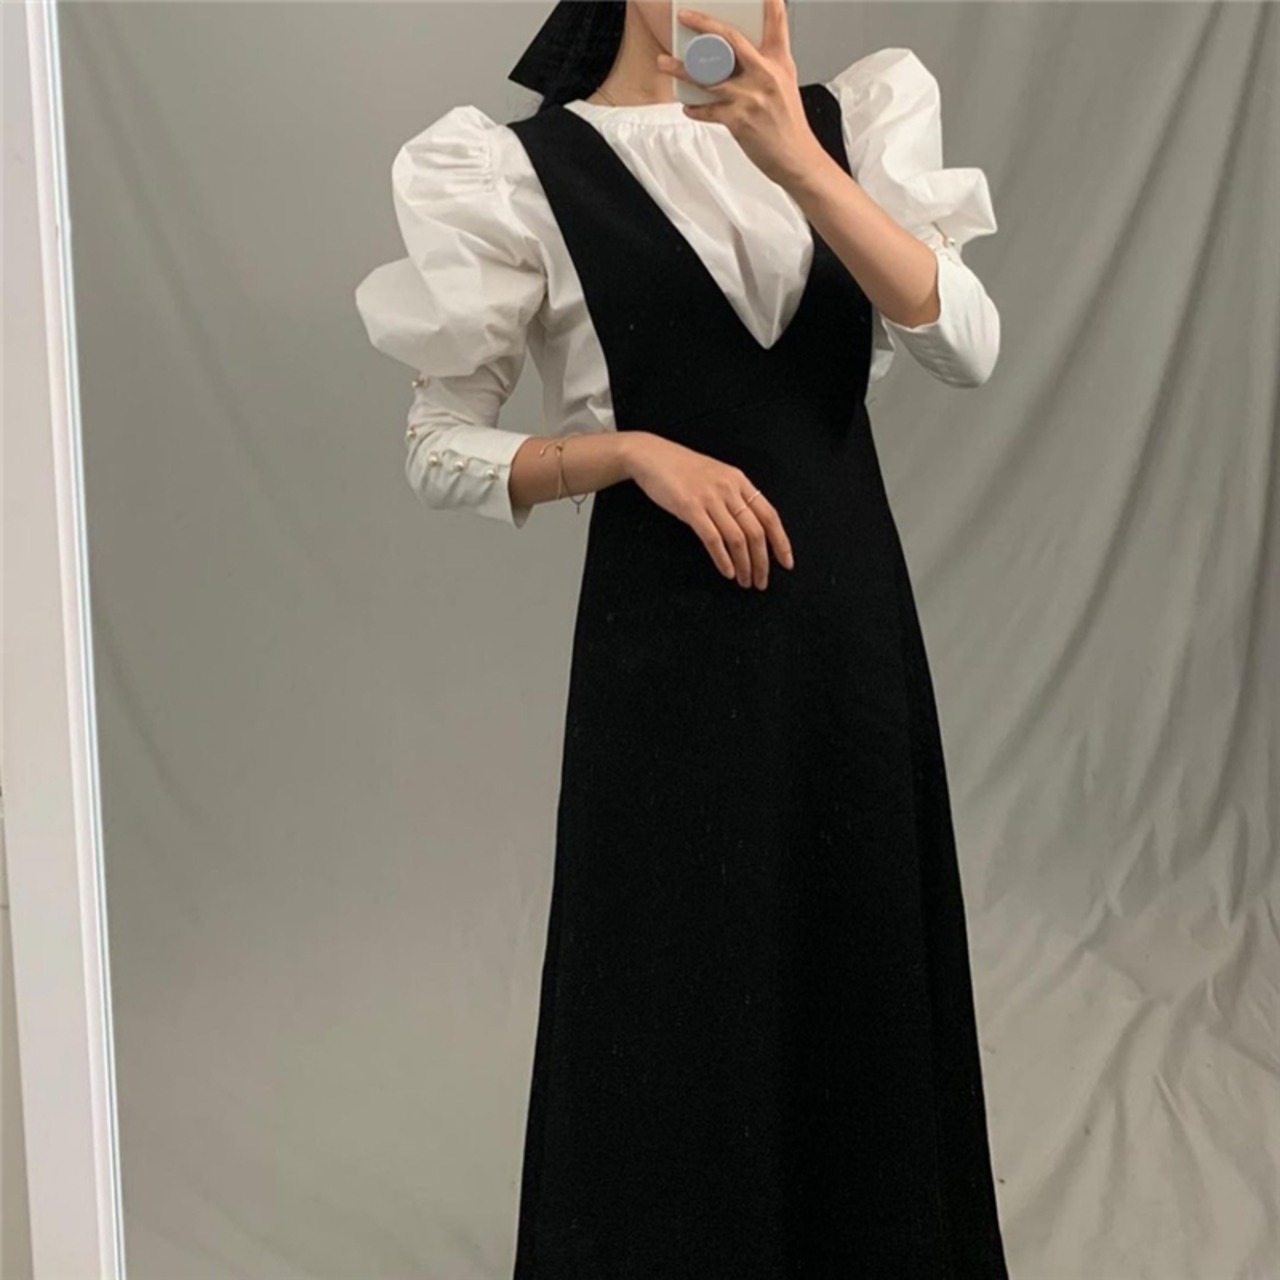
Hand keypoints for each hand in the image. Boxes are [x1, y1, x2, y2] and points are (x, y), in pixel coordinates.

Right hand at [625, 433, 794, 587]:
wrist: (652, 456)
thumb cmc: (682, 469)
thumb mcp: (717, 477)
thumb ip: (734, 498)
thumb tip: (750, 529)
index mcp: (739, 481)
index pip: (770, 516)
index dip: (781, 542)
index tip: (786, 563)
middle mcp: (729, 489)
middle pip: (756, 532)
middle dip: (762, 562)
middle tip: (761, 582)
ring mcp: (710, 498)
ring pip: (737, 538)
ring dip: (744, 565)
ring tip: (744, 581)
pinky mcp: (690, 507)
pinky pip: (712, 538)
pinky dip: (723, 559)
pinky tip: (727, 572)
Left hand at [657, 0, 824, 185]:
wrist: (796, 157)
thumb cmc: (788, 123)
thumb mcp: (784, 84)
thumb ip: (765, 64)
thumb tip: (737, 55)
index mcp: (778, 62)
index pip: (776, 21)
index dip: (769, 0)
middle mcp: (765, 74)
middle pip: (730, 39)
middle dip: (703, 24)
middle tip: (685, 17)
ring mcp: (750, 96)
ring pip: (708, 76)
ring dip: (681, 69)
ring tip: (664, 63)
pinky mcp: (738, 120)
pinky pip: (707, 109)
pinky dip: (694, 108)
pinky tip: (687, 106)